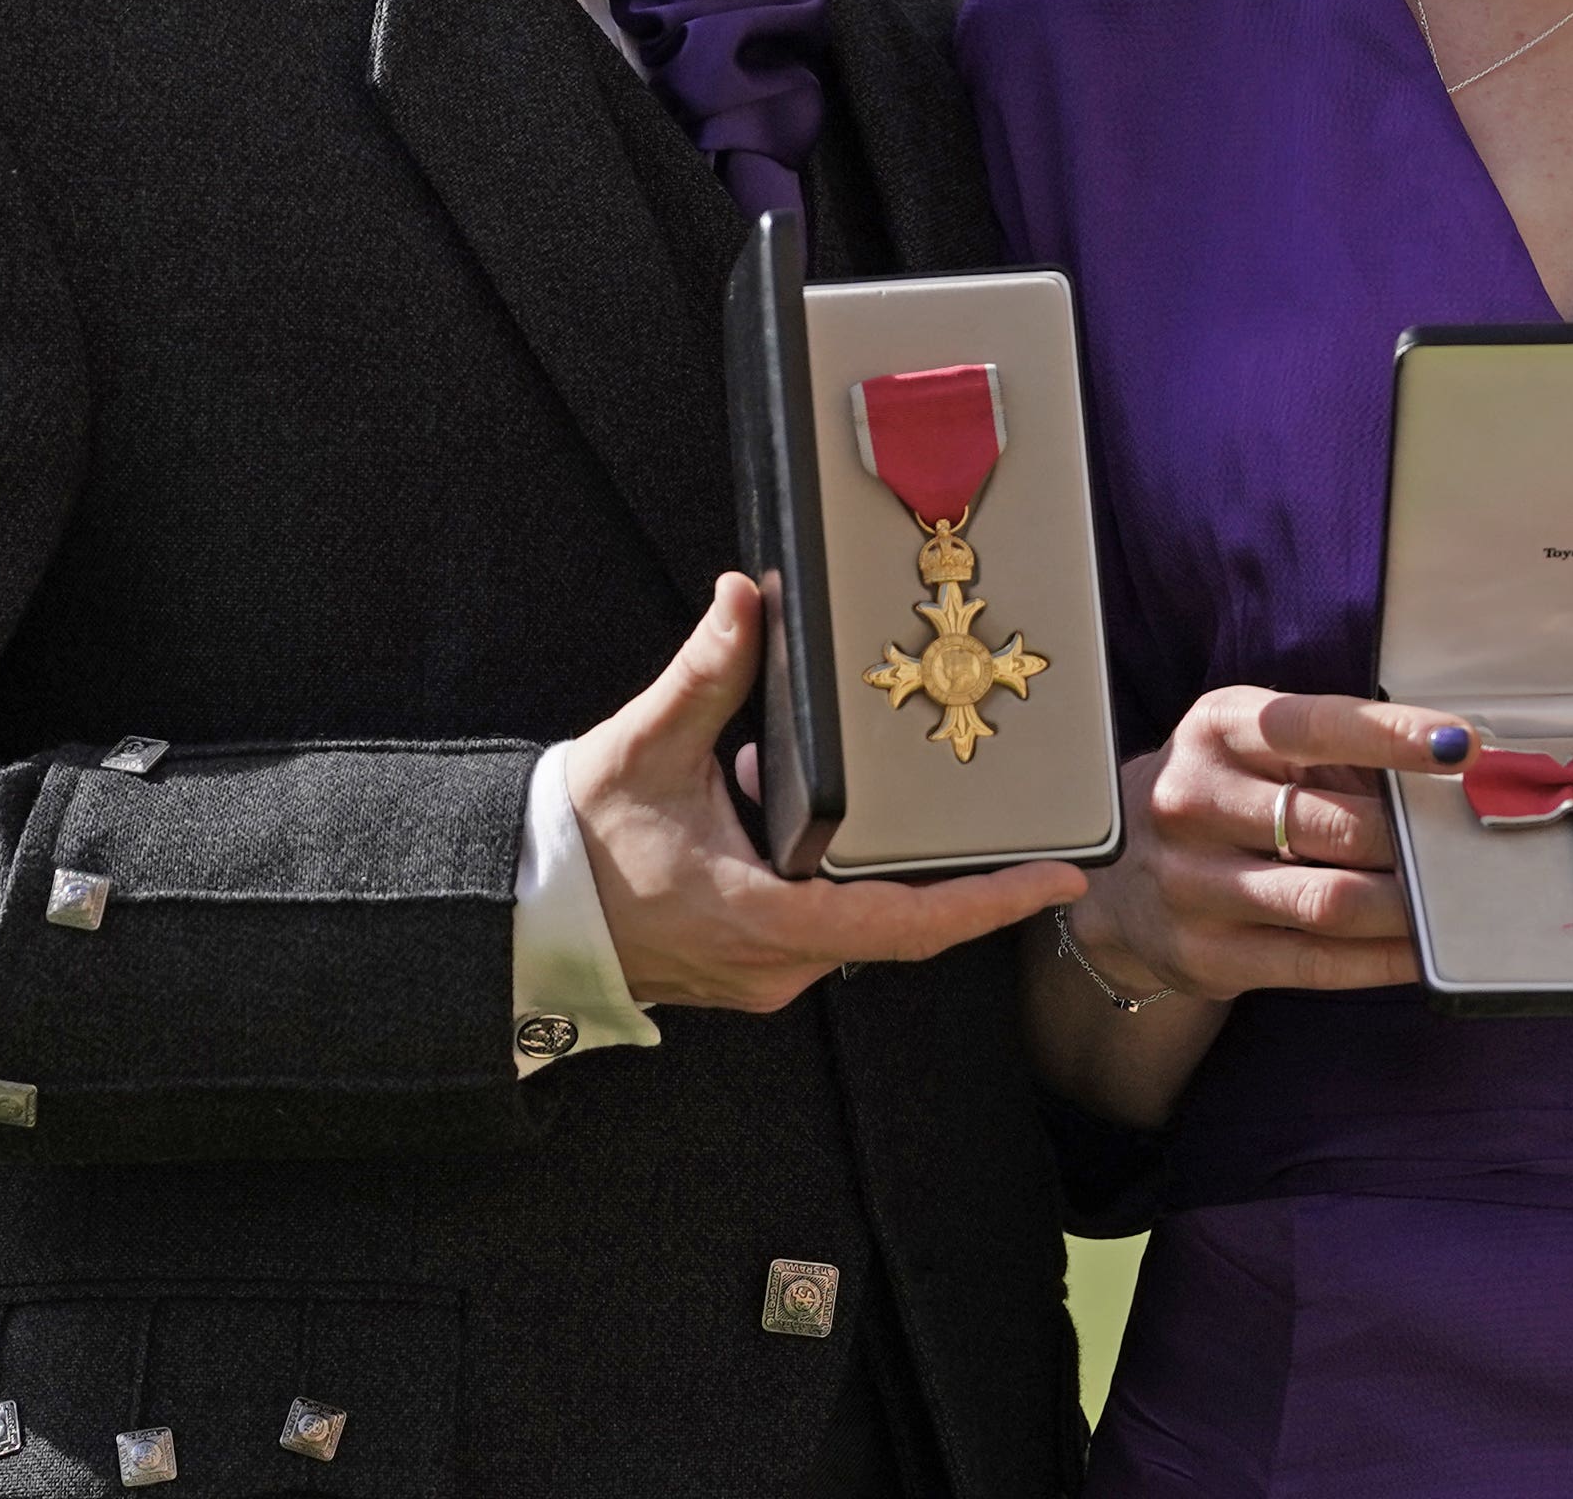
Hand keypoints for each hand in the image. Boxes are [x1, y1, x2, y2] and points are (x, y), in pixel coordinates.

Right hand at [569, 574, 1086, 1011]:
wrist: (513, 909)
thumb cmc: (578, 839)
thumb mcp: (645, 747)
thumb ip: (704, 673)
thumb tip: (744, 597)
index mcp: (765, 917)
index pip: (905, 923)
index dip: (988, 904)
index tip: (1059, 881)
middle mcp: (775, 963)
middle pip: (896, 924)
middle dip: (952, 873)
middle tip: (1015, 826)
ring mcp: (763, 976)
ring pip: (856, 922)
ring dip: (876, 862)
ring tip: (891, 792)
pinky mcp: (748, 970)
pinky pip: (818, 923)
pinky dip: (828, 870)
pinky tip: (791, 807)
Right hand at [1059, 685, 1475, 1006]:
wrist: (1118, 877)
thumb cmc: (1220, 794)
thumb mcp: (1255, 749)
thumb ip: (1336, 759)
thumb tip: (1448, 782)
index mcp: (1218, 729)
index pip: (1312, 726)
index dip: (1391, 734)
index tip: (1461, 744)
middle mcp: (1193, 801)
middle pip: (1336, 826)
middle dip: (1414, 839)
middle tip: (1470, 844)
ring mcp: (1192, 883)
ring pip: (1331, 901)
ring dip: (1407, 906)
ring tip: (1454, 900)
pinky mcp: (1204, 953)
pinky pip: (1316, 963)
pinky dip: (1382, 959)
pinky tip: (1421, 950)